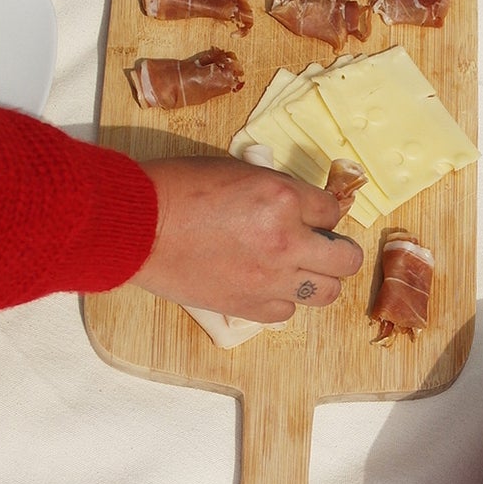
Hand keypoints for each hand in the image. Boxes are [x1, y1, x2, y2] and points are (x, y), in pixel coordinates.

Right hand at [131, 158, 362, 323]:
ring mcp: (270, 278)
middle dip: (337, 251)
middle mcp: (286, 240)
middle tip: (319, 246)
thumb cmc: (177, 189)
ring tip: (296, 270)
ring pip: (326, 292)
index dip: (321, 213)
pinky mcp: (249, 305)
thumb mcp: (236, 171)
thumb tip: (299, 207)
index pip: (332, 210)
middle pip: (346, 260)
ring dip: (316, 279)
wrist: (136, 226)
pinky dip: (281, 299)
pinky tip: (264, 285)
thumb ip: (275, 191)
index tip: (310, 216)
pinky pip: (287, 311)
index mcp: (282, 198)